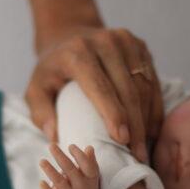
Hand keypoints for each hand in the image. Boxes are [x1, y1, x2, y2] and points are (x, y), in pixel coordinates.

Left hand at [24, 26, 163, 162]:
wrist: (68, 34)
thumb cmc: (52, 69)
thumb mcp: (36, 89)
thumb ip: (41, 113)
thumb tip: (55, 136)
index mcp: (78, 53)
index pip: (100, 86)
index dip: (113, 114)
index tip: (122, 139)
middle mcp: (104, 41)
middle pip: (127, 88)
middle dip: (135, 124)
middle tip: (137, 154)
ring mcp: (125, 41)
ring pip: (144, 85)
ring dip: (147, 118)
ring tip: (144, 146)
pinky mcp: (139, 45)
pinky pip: (152, 80)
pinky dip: (154, 106)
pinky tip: (151, 129)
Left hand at [39, 143, 99, 188]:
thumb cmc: (84, 183)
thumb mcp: (90, 173)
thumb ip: (89, 160)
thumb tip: (89, 148)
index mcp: (91, 178)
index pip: (87, 165)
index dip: (79, 155)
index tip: (70, 146)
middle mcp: (82, 188)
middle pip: (70, 170)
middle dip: (60, 156)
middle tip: (51, 145)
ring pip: (60, 182)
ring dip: (50, 170)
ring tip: (42, 161)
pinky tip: (41, 182)